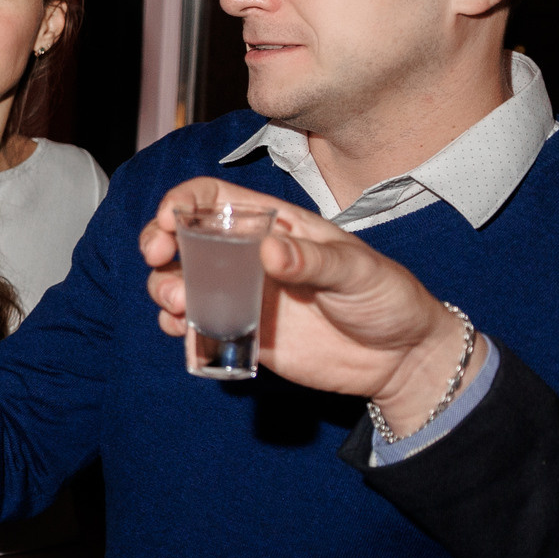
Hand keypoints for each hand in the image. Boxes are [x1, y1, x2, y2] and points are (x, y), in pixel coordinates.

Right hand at [138, 179, 478, 433]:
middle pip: (183, 238)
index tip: (167, 223)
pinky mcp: (241, 333)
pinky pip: (195, 327)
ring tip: (178, 307)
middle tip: (158, 261)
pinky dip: (177, 329)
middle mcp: (248, 257)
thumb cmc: (387, 299)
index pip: (212, 198)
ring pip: (180, 282)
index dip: (180, 202)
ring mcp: (241, 295)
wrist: (401, 359)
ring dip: (164, 289)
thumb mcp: (358, 270)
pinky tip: (184, 333)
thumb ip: (313, 259)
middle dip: (156, 245)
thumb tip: (268, 250)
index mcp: (273, 226)